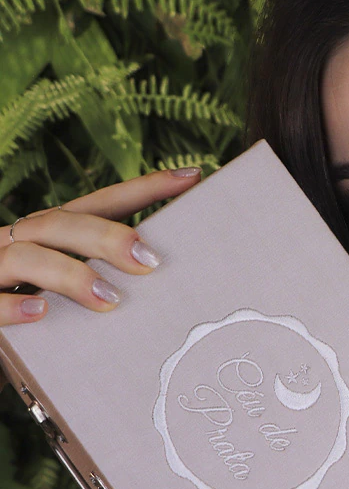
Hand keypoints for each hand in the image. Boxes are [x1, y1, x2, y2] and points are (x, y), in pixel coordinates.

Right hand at [0, 167, 202, 387]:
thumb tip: (161, 274)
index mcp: (50, 232)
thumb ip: (100, 272)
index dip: (144, 187)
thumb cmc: (26, 298)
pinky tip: (40, 312)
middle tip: (149, 261)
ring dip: (71, 275)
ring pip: (26, 256)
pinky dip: (13, 307)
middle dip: (107, 237)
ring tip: (109, 298)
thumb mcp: (62, 278)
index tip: (190, 177)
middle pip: (61, 223)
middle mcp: (19, 240)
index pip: (100, 202)